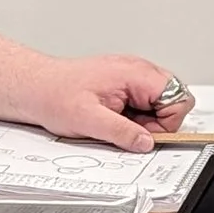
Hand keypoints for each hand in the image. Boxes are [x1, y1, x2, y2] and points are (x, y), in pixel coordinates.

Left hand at [20, 55, 194, 152]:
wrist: (36, 86)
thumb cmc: (56, 95)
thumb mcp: (89, 121)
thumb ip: (122, 132)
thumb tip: (146, 142)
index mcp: (134, 73)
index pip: (177, 96)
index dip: (167, 121)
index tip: (145, 133)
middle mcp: (136, 70)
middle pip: (173, 98)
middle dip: (158, 121)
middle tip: (131, 129)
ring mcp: (131, 75)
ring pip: (159, 102)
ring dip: (145, 119)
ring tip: (117, 121)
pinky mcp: (124, 83)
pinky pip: (143, 102)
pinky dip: (134, 115)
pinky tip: (114, 117)